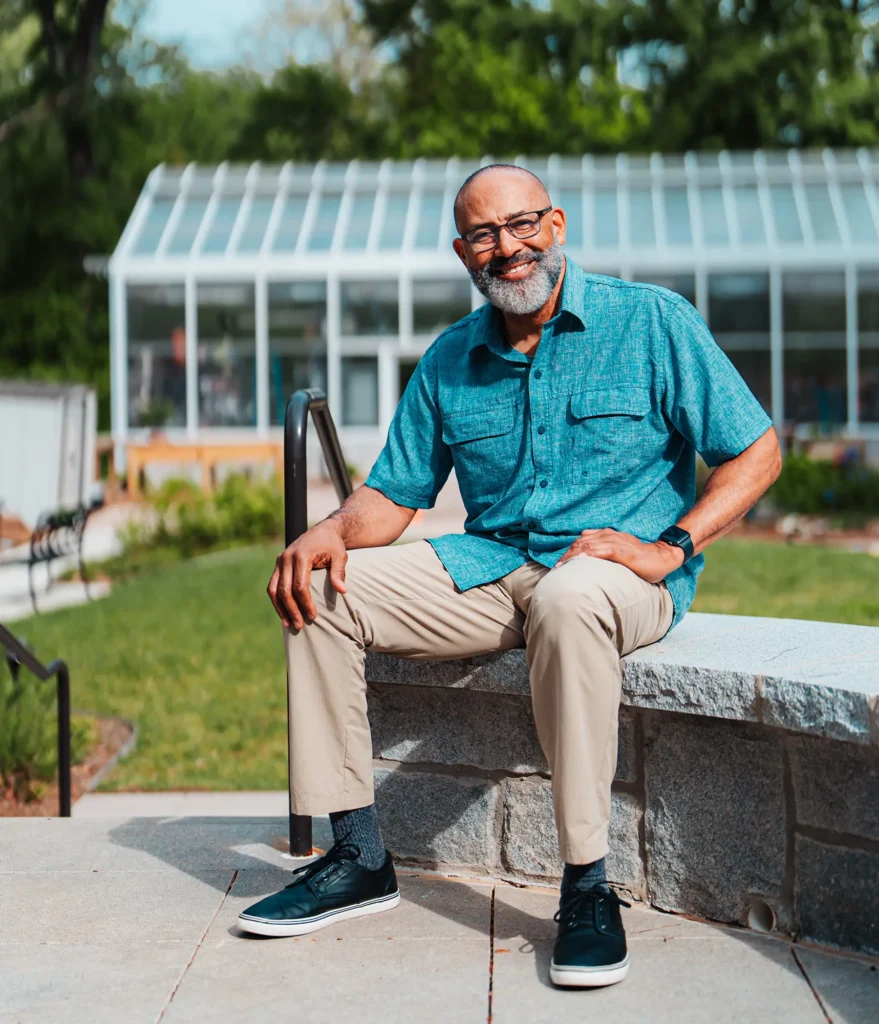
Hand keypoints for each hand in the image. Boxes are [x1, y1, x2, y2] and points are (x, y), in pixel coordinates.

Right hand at [267, 521, 347, 628]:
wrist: (323, 531)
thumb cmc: (333, 545)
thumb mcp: (339, 556)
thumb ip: (338, 573)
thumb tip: (342, 591)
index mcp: (301, 555)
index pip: (300, 585)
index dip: (305, 603)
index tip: (313, 617)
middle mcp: (286, 558)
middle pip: (284, 590)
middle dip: (292, 610)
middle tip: (300, 626)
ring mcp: (280, 561)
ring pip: (274, 590)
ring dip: (281, 609)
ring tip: (289, 625)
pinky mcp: (278, 565)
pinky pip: (273, 586)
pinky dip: (277, 601)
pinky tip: (284, 614)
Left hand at [554, 527, 683, 583]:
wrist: (662, 557)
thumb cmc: (640, 558)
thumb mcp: (619, 551)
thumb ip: (604, 550)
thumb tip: (587, 551)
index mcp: (607, 535)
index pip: (582, 541)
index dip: (569, 552)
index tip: (559, 565)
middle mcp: (609, 536)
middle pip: (581, 543)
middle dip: (567, 555)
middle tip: (556, 568)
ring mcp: (616, 542)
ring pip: (588, 546)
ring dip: (573, 556)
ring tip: (562, 567)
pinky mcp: (623, 551)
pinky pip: (602, 551)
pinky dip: (590, 555)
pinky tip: (580, 562)